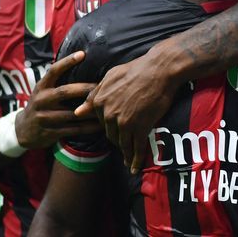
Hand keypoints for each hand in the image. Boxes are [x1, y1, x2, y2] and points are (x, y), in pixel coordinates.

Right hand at [16, 51, 101, 149]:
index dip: (67, 62)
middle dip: (85, 88)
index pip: (53, 71)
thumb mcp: (43, 91)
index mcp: (41, 87)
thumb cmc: (41, 105)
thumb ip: (57, 81)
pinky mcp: (50, 132)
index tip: (82, 54)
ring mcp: (45, 117)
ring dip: (90, 110)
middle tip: (102, 85)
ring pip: (72, 113)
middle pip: (65, 92)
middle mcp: (42, 100)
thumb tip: (81, 63)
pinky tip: (100, 125)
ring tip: (106, 106)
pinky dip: (88, 127)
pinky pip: (73, 130)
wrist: (23, 130)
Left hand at [75, 50, 176, 173]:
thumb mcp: (110, 77)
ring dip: (126, 154)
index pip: (100, 122)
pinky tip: (135, 166)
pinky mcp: (140, 127)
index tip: (115, 131)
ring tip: (128, 161)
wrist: (159, 70)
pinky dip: (136, 159)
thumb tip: (78, 111)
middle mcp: (109, 114)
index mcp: (100, 101)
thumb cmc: (135, 70)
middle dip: (118, 140)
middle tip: (124, 145)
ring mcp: (124, 122)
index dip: (109, 127)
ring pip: (123, 143)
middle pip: (111, 134)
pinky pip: (137, 148)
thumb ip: (94, 95)